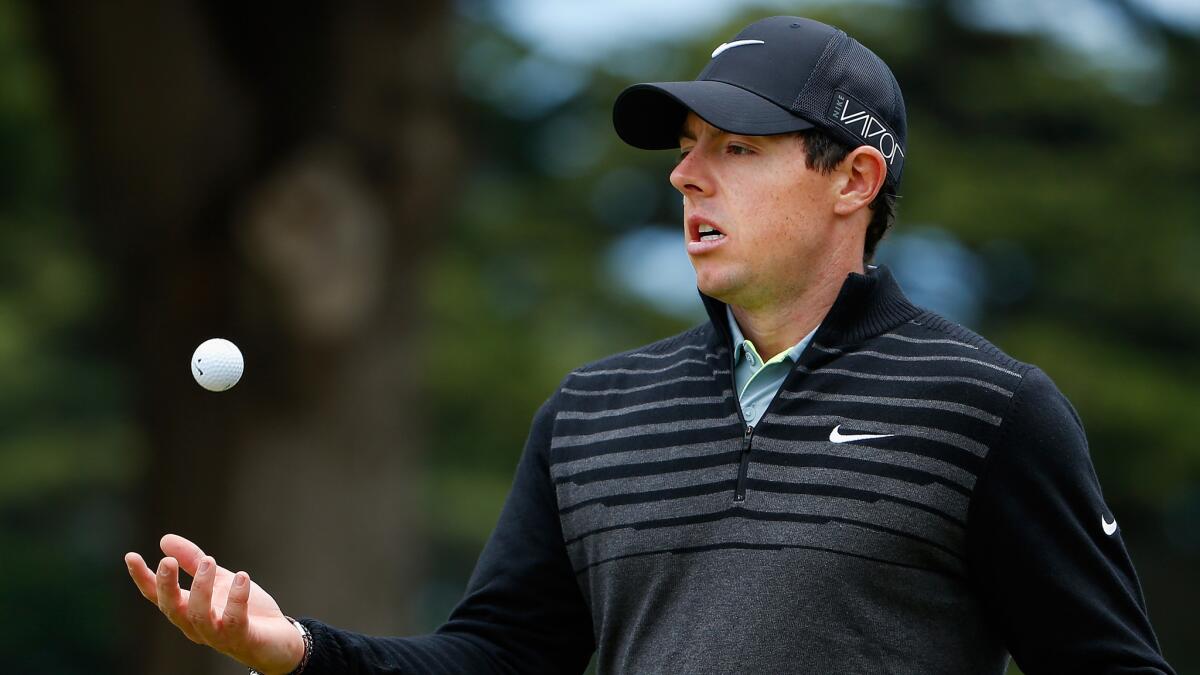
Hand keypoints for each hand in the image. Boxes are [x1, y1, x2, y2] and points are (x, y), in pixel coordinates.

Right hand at [125, 534, 305, 674]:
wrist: (278, 639)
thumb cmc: (244, 611)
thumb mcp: (217, 579)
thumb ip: (193, 561)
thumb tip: (164, 540)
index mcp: (187, 610)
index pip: (157, 596)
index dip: (142, 578)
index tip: (131, 556)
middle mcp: (196, 625)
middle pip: (172, 608)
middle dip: (167, 585)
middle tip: (166, 561)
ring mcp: (217, 634)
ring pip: (198, 615)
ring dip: (201, 587)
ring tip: (209, 560)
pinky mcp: (241, 638)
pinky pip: (233, 620)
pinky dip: (236, 598)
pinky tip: (241, 577)